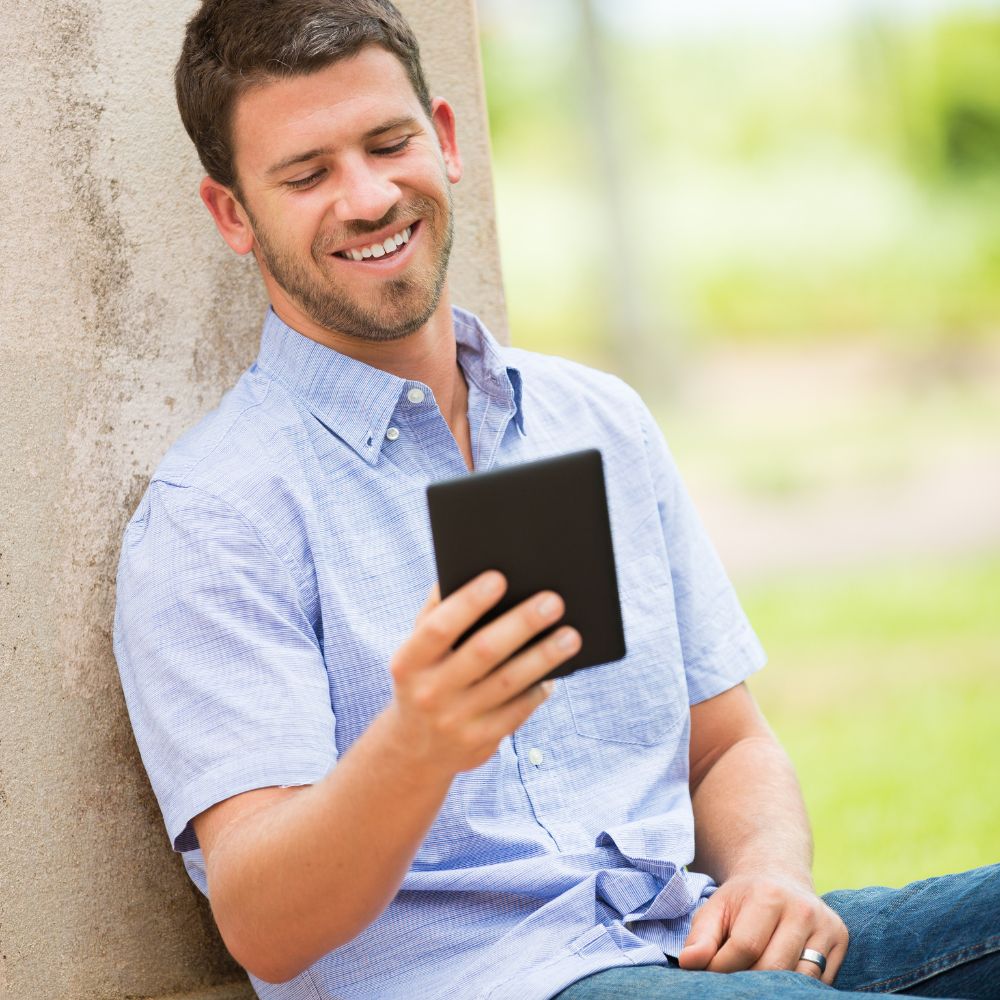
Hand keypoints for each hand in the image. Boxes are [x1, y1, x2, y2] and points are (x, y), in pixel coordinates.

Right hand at [385, 571, 579, 775]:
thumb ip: (436, 612)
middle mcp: (429, 692)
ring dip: (543, 657)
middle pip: (482, 652)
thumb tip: (468, 568)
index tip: (500, 577)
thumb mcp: (417, 650)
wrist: (415, 748)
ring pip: (507, 683)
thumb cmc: (425, 677)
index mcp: (409, 661)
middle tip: (553, 601)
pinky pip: (517, 712)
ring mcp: (454, 721)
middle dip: (521, 624)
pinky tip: (557, 671)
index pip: (439, 628)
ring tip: (571, 636)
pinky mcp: (479, 742)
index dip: (468, 602)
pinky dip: (538, 689)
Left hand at [678, 873, 847, 983]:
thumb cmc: (743, 898)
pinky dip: (797, 984)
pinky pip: (820, 979)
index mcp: (768, 895)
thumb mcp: (716, 908)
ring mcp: (826, 924)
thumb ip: (701, 937)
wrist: (779, 874)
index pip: (746, 947)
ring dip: (775, 985)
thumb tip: (688, 963)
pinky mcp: (841, 937)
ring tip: (756, 974)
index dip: (724, 967)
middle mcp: (802, 908)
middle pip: (774, 967)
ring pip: (800, 978)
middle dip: (748, 979)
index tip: (710, 971)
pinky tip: (782, 974)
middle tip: (734, 977)